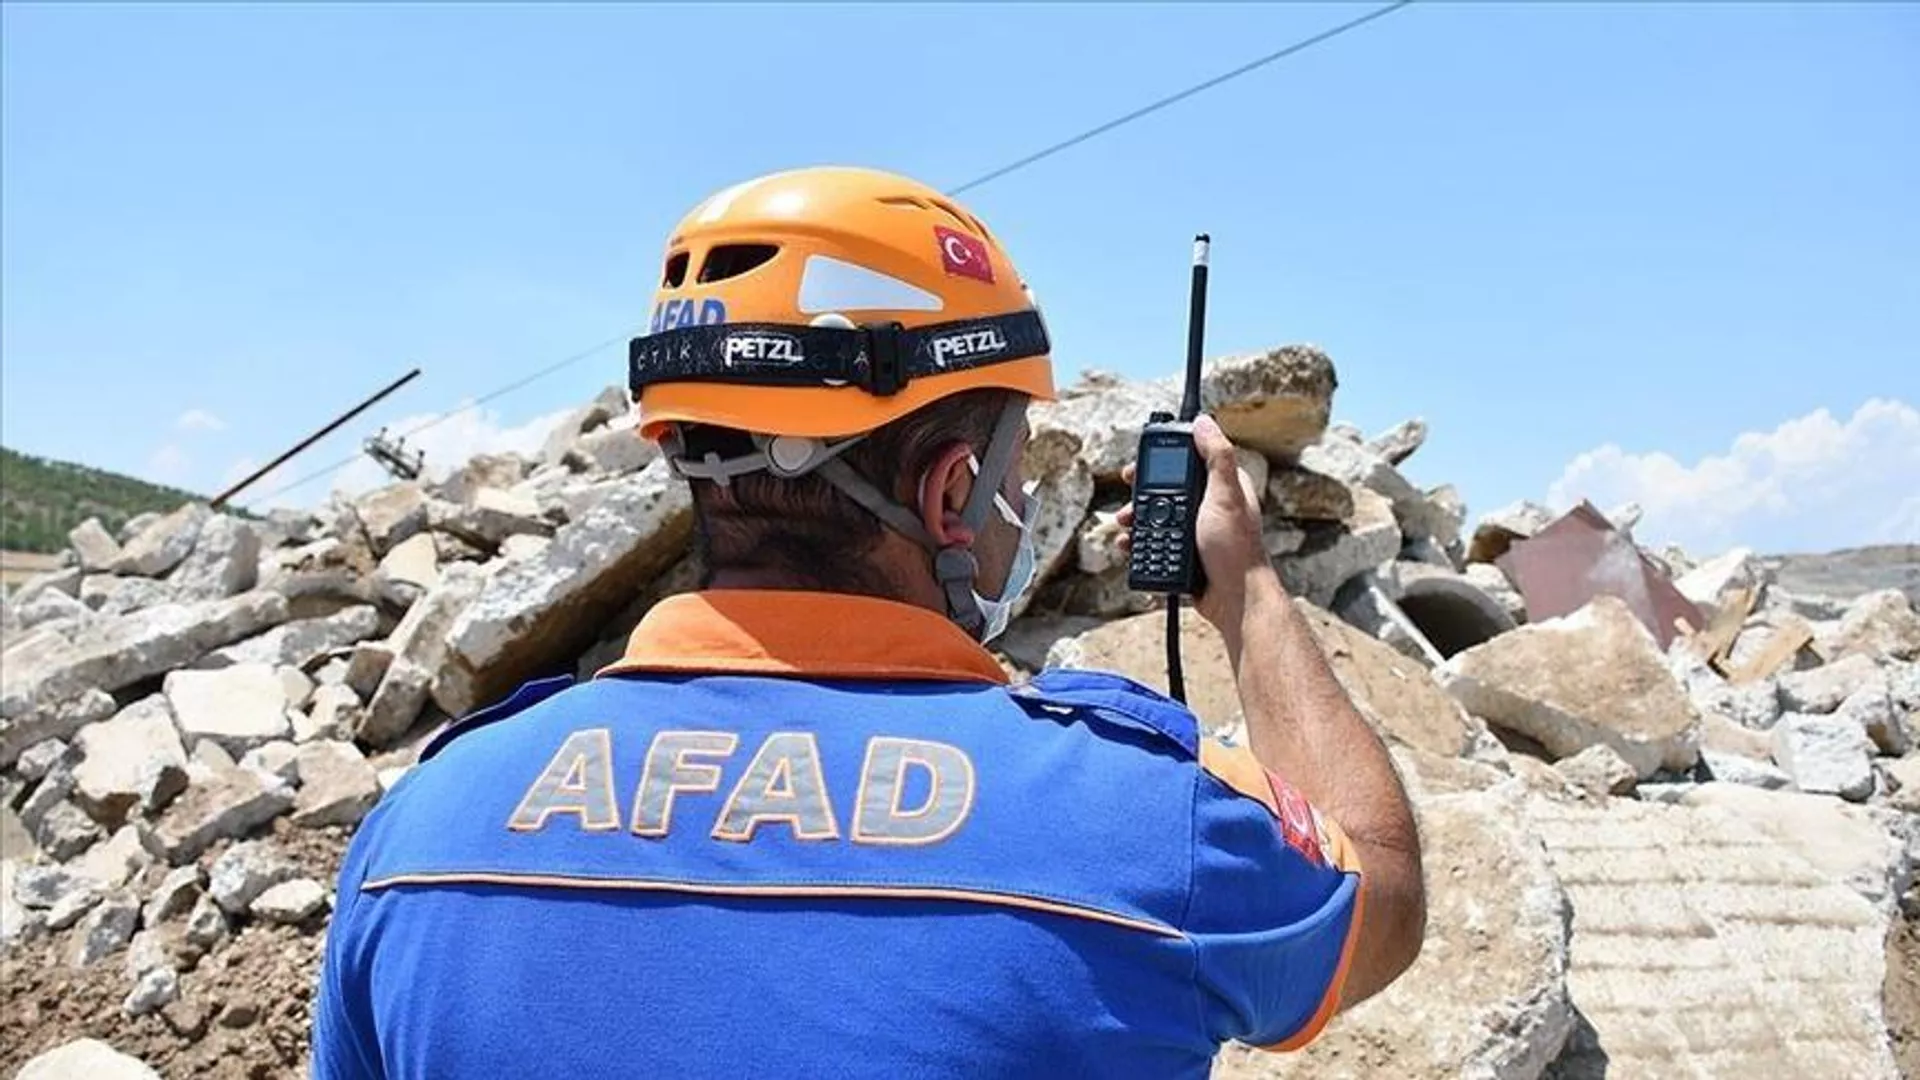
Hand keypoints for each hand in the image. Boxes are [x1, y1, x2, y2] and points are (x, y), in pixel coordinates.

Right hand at [1117, 414, 1278, 632]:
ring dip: (1136, 522)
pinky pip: (1154, 544)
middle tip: (1127, 503)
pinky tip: (1130, 547)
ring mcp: (1195, 532)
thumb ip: (1216, 457)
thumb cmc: (1235, 548)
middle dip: (1140, 496)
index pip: (1186, 462)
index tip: (1137, 466)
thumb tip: (1204, 421)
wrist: (1234, 599)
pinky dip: (1139, 545)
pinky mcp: (1185, 555)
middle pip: (1164, 490)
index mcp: (1220, 487)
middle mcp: (1207, 506)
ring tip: (1125, 527)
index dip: (1160, 460)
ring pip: (1156, 518)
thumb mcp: (1226, 495)